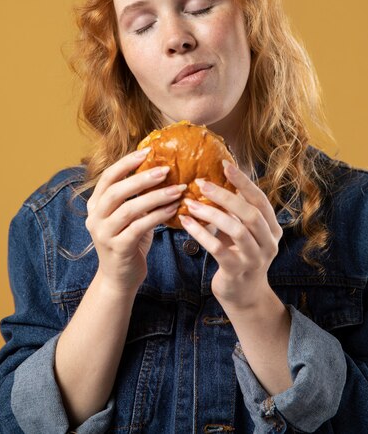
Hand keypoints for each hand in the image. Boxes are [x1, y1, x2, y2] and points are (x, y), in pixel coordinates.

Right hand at [86, 148, 185, 293]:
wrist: (119, 278)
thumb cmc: (127, 241)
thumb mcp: (126, 216)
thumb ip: (134, 196)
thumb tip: (159, 169)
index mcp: (95, 204)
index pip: (107, 177)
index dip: (126, 162)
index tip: (147, 151)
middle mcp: (95, 217)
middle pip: (117, 190)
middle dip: (142, 178)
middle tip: (166, 169)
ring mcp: (104, 234)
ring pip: (129, 209)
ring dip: (156, 197)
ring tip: (178, 189)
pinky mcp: (118, 248)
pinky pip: (140, 227)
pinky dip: (158, 216)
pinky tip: (173, 209)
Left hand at [180, 161, 282, 311]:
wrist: (245, 295)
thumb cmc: (240, 254)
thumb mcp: (243, 229)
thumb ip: (236, 209)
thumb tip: (217, 175)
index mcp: (272, 228)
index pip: (260, 199)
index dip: (244, 181)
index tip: (226, 164)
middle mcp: (268, 242)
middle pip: (251, 213)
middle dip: (225, 195)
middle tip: (201, 182)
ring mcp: (254, 258)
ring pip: (237, 230)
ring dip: (212, 213)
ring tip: (190, 203)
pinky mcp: (237, 271)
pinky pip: (218, 249)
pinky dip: (200, 233)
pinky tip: (186, 222)